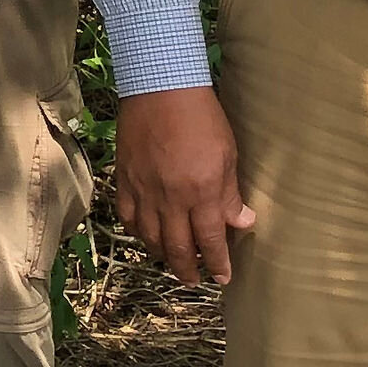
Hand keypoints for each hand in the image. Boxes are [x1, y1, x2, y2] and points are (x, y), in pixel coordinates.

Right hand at [115, 84, 254, 287]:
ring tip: (172, 262)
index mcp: (202, 192)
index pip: (212, 240)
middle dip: (189, 270)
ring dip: (163, 256)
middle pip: (178, 248)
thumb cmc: (201, 117)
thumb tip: (242, 222)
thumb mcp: (228, 154)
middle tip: (196, 280)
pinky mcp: (125, 179)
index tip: (223, 277)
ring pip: (151, 238)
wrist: (160, 86)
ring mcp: (144, 190)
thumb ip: (231, 193)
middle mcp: (172, 198)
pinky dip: (138, 232)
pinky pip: (127, 217)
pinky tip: (146, 235)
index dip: (218, 264)